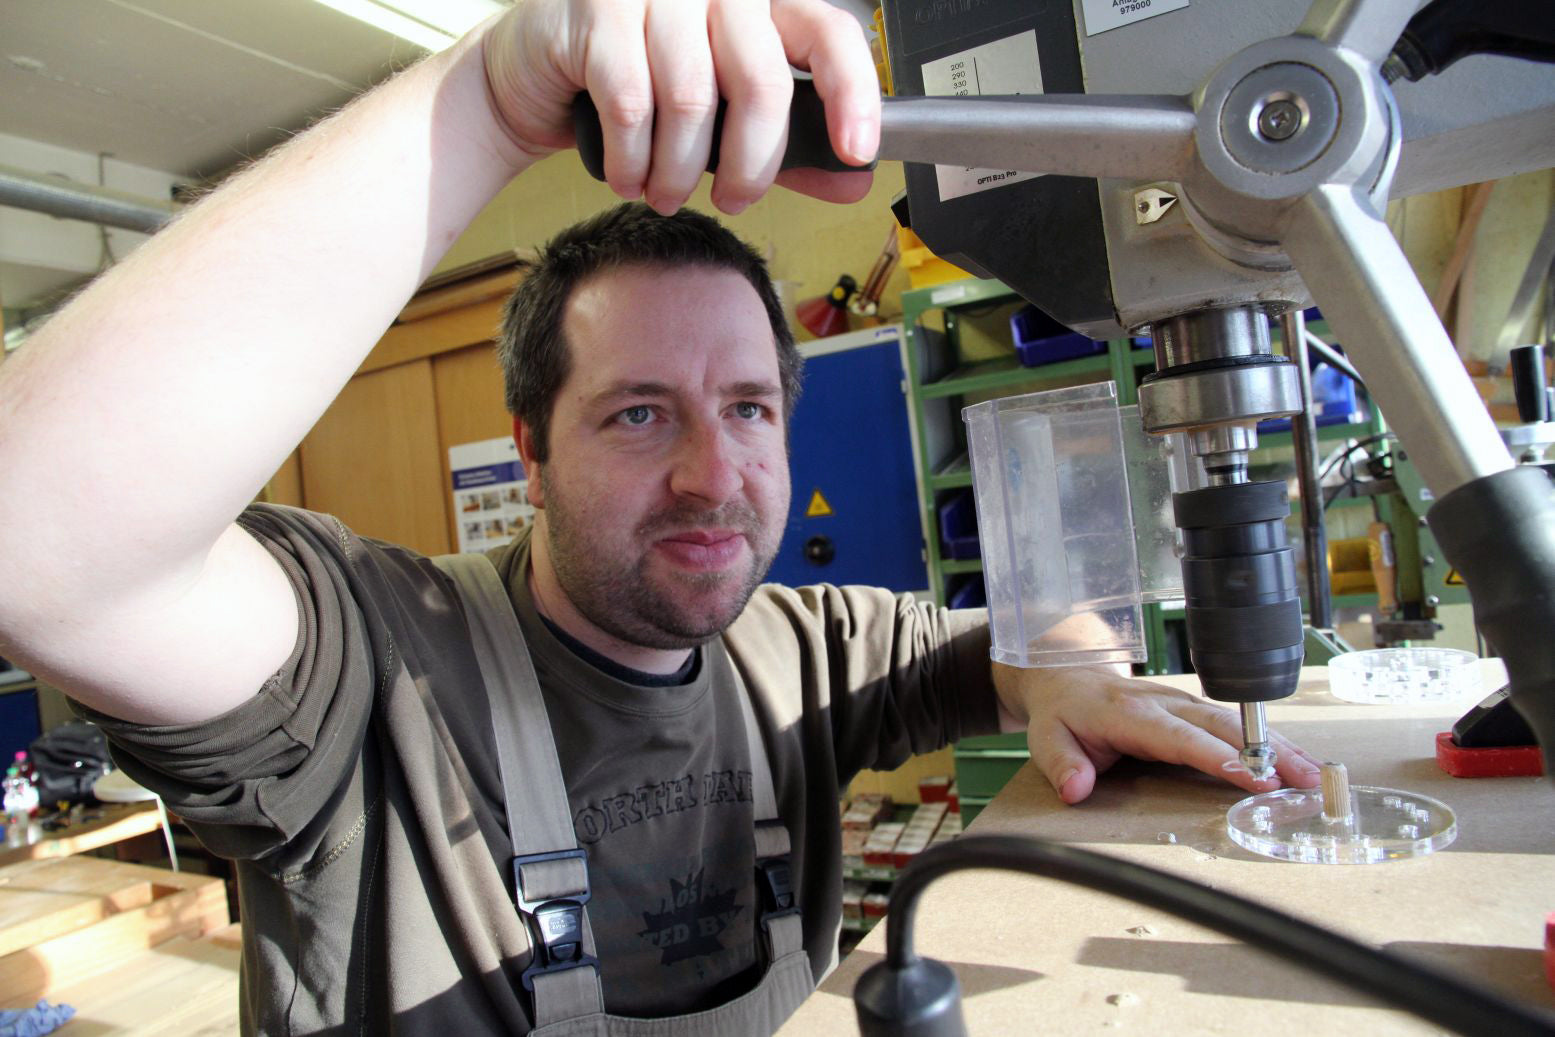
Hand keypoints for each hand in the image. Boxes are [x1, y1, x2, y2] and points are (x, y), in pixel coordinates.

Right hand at [481, 0, 879, 214]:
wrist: (535, 77)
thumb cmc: (636, 90)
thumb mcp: (724, 123)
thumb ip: (788, 147)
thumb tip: (853, 180)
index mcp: (761, 1)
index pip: (828, 33)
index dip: (852, 94)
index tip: (857, 151)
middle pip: (762, 81)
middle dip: (752, 163)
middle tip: (734, 200)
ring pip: (693, 100)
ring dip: (679, 171)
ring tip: (664, 192)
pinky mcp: (599, 8)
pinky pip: (632, 104)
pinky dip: (632, 160)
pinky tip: (627, 175)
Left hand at [993, 664, 1322, 804]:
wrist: (1064, 676)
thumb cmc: (1062, 713)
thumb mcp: (1047, 739)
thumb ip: (1062, 764)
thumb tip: (1075, 789)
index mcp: (1128, 713)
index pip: (1178, 737)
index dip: (1216, 756)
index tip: (1251, 777)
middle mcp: (1163, 703)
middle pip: (1221, 727)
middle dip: (1266, 752)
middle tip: (1304, 781)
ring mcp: (1181, 703)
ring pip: (1235, 723)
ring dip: (1277, 747)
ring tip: (1314, 776)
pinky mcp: (1193, 709)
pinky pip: (1233, 725)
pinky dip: (1269, 742)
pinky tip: (1298, 762)